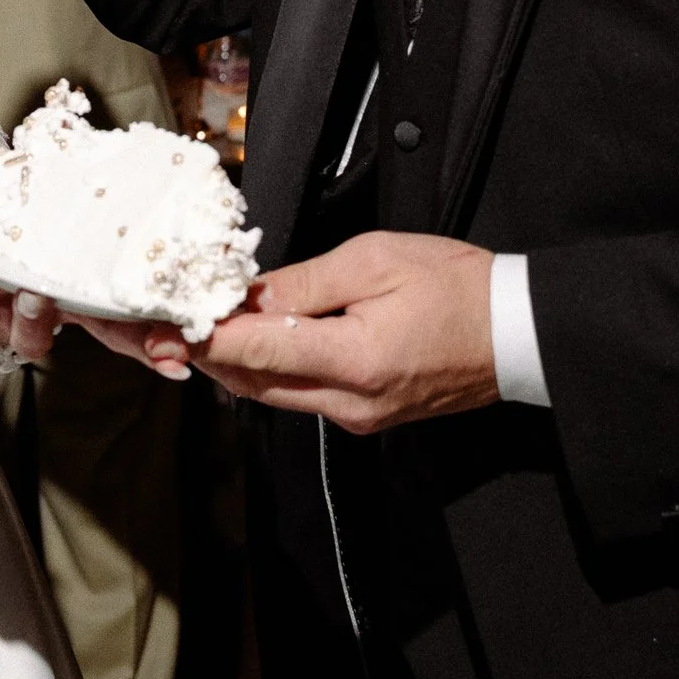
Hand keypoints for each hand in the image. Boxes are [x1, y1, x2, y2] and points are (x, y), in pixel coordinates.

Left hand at [174, 232, 500, 432]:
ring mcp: (360, 417)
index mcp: (354, 360)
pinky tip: (260, 342)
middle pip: (254, 384)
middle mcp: (351, 402)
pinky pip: (303, 397)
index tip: (161, 324)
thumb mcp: (376, 260)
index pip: (255, 353)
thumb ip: (304, 284)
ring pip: (274, 395)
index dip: (202, 338)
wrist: (518, 332)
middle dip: (209, 354)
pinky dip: (273, 371)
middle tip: (168, 324)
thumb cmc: (458, 286)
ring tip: (205, 328)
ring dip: (237, 365)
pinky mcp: (368, 417)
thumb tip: (248, 297)